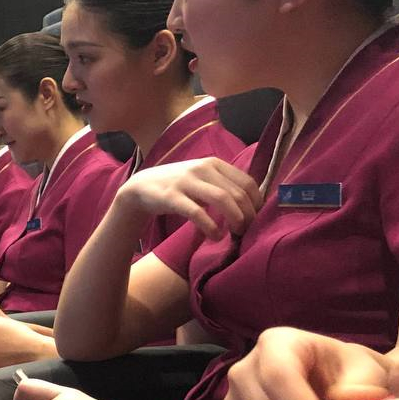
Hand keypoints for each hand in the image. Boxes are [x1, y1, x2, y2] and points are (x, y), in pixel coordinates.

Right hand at [116, 157, 262, 239]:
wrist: (141, 187)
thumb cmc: (178, 186)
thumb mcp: (202, 178)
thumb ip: (224, 185)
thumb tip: (252, 205)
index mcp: (214, 163)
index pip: (247, 182)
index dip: (257, 203)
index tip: (257, 219)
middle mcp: (202, 168)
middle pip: (237, 192)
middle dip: (248, 215)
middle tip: (248, 230)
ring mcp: (186, 181)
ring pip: (222, 199)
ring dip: (235, 219)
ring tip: (237, 233)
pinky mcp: (172, 197)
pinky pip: (197, 213)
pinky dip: (211, 226)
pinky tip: (215, 236)